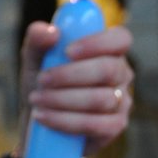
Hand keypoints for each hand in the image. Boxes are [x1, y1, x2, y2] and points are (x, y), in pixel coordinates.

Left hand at [19, 22, 134, 151]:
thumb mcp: (35, 59)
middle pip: (108, 69)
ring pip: (101, 99)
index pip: (120, 39)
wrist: (40, 123)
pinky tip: (44, 117)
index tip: (67, 51)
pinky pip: (97, 125)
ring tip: (36, 99)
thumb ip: (38, 40)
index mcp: (108, 50)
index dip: (97, 43)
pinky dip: (66, 121)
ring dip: (62, 99)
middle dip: (70, 75)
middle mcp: (121, 74)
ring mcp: (122, 101)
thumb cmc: (44, 84)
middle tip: (42, 79)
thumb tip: (50, 31)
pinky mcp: (115, 126)